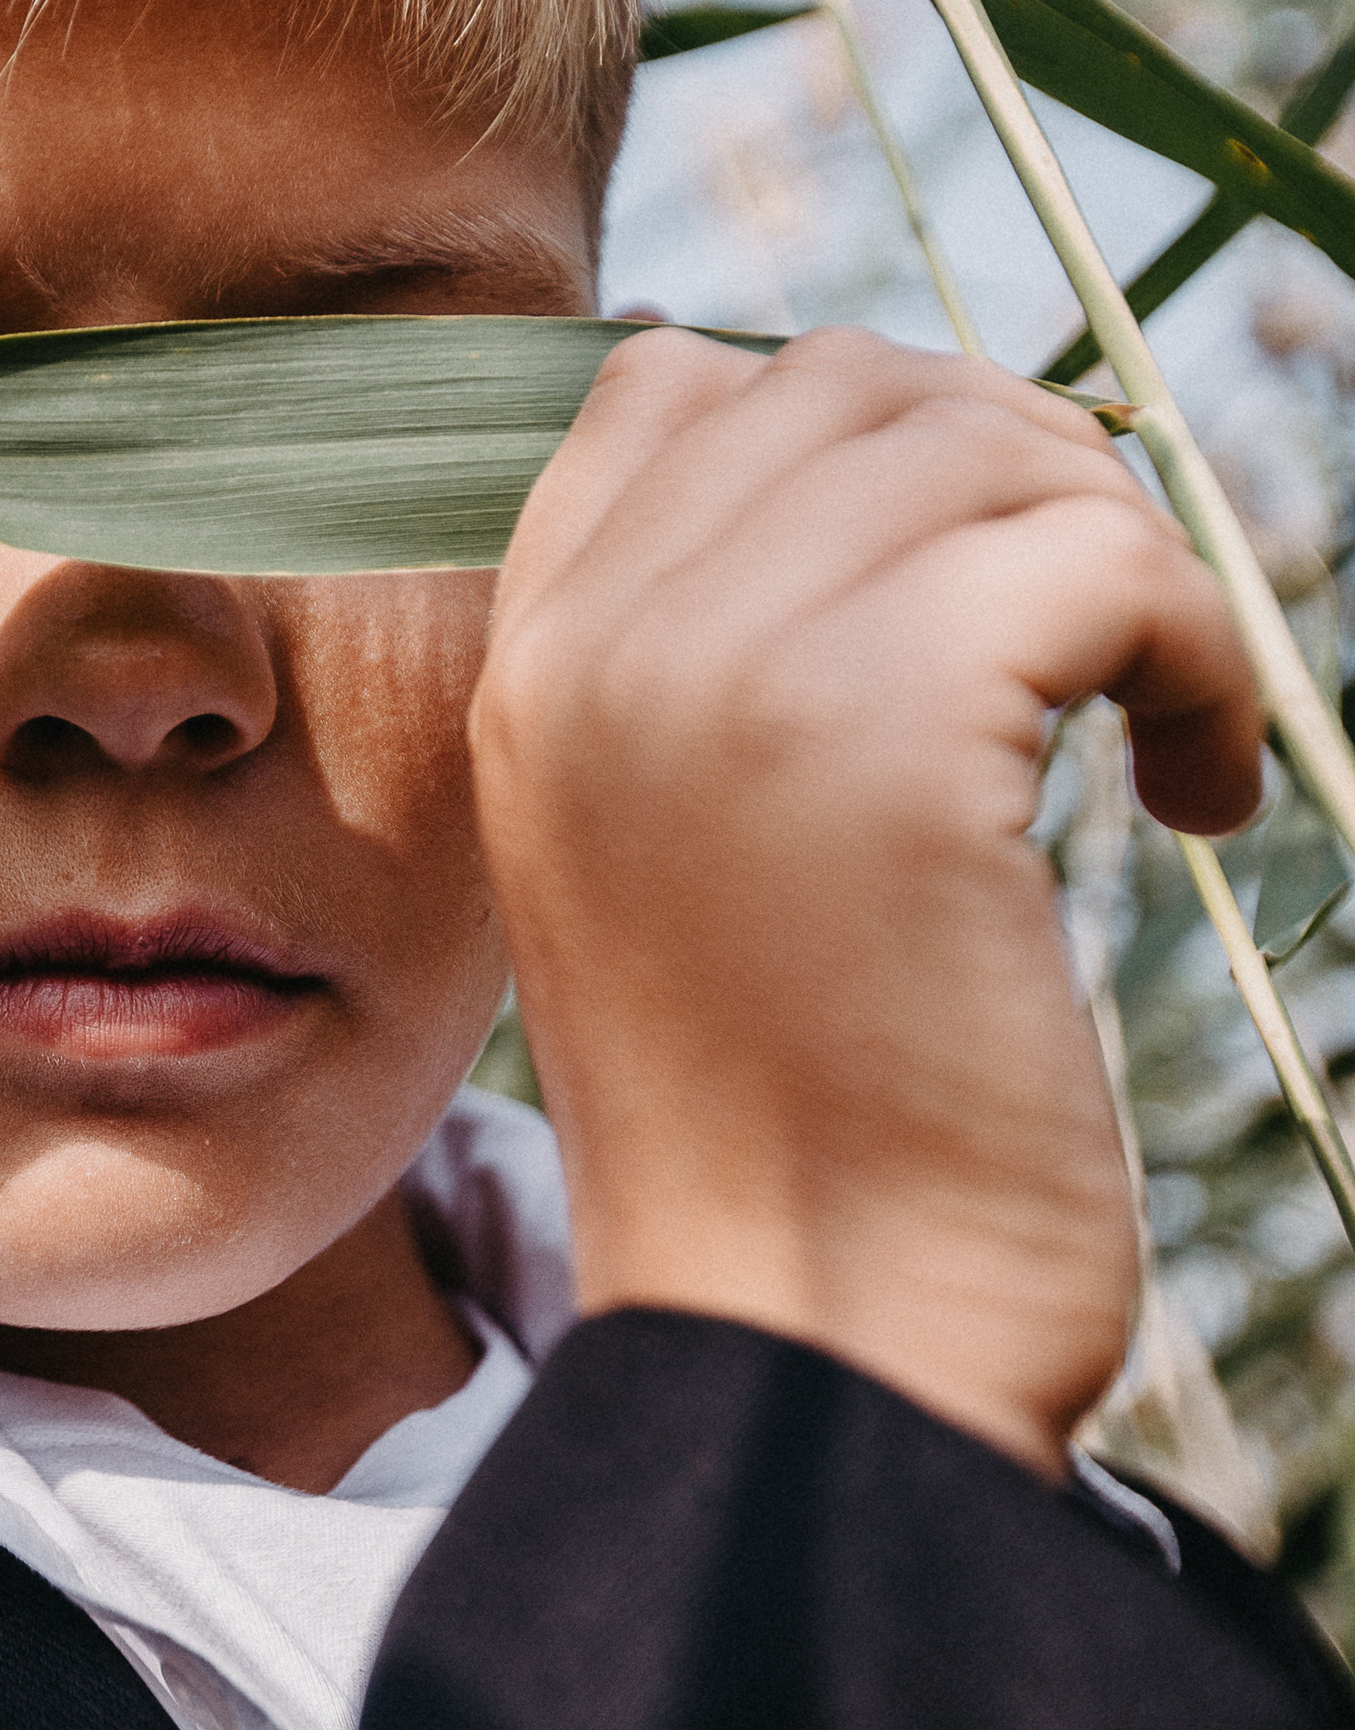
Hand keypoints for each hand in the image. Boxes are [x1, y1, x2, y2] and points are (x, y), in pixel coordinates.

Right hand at [471, 328, 1264, 1473]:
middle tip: (1095, 643)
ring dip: (1129, 566)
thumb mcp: (673, 855)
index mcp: (526, 667)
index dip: (858, 436)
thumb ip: (713, 664)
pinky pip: (1112, 561)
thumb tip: (913, 465)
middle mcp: (600, 643)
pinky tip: (1200, 795)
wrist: (814, 1349)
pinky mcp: (890, 734)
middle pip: (857, 385)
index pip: (671, 379)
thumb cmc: (790, 1130)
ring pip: (998, 449)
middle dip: (1019, 473)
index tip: (967, 579)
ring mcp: (727, 672)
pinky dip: (1202, 657)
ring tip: (1154, 731)